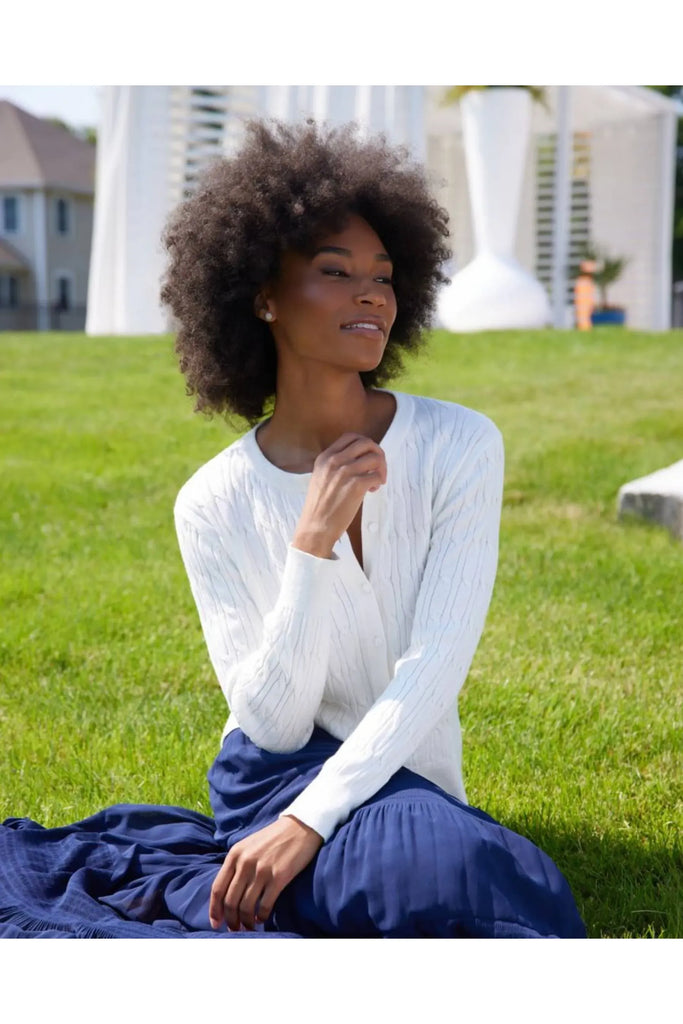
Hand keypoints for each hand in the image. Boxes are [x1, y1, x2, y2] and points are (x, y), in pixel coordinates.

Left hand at [209, 815, 322, 930]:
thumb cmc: (274, 837)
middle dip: (231, 920)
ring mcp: (262, 870)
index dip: (214, 910)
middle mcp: (245, 862)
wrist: (300, 826)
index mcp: (235, 854)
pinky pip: (264, 905)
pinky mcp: (279, 877)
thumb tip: (228, 893)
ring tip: (249, 927)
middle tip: (235, 929)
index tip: (216, 923)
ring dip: (246, 922)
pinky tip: (262, 918)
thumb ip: (237, 864)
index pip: (217, 888)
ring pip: (246, 907)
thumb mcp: (249, 845)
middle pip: (230, 901)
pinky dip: (261, 916)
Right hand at [292, 433, 386, 558]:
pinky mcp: (356, 486)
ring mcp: (345, 472)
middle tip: (378, 467)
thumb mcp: (320, 477)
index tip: (367, 456)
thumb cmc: (319, 506)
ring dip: (381, 469)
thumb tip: (359, 459)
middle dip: (377, 453)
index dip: (364, 444)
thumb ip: (335, 465)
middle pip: (366, 443)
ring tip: (376, 482)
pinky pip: (377, 476)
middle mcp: (334, 461)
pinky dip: (379, 482)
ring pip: (375, 458)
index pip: (350, 437)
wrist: (315, 527)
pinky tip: (372, 490)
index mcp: (325, 457)